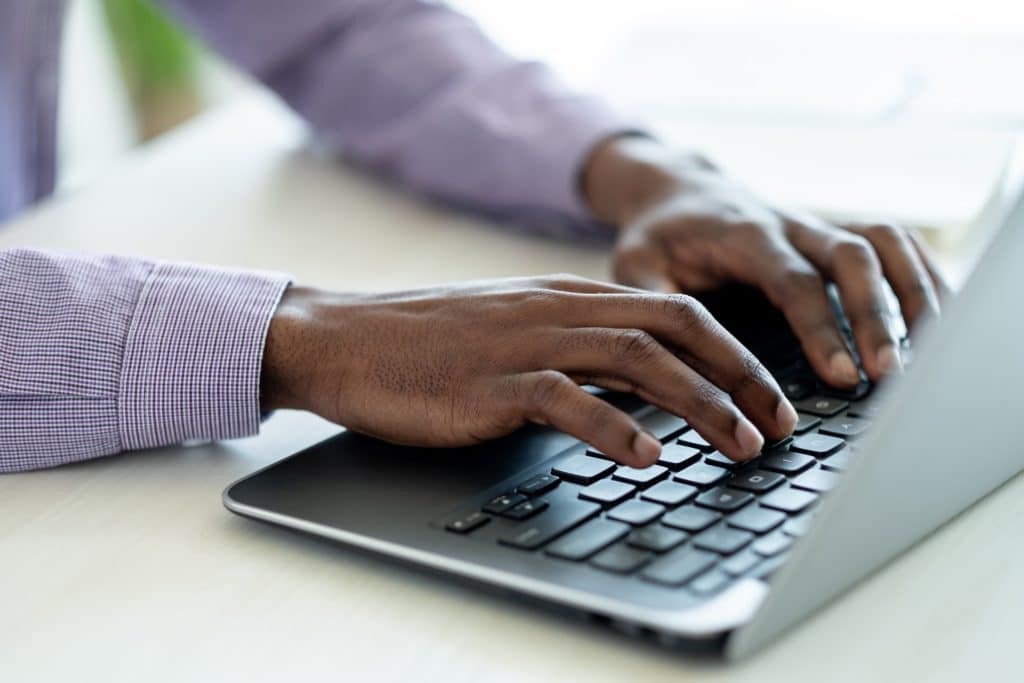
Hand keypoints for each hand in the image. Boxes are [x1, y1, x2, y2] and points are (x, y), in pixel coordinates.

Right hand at [260, 278, 797, 464]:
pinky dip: (617, 427)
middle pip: (676, 329)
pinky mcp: (492, 382)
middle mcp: (559, 310)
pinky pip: (569, 399)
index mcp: (570, 296)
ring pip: (638, 360)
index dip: (736, 353)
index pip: (677, 311)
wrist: (348, 338)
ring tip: (742, 444)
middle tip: (782, 423)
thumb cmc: (431, 344)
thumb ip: (579, 351)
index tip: (772, 396)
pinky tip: (649, 456)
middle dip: (742, 375)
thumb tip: (645, 391)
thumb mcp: (517, 331)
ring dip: (701, 403)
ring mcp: (527, 342)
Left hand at [583, 136, 951, 386]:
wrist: (679, 189)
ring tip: (930, 354)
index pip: (793, 280)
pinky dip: (922, 275)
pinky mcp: (834, 232)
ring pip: (885, 244)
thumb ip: (650, 297)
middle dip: (877, 316)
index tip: (841, 374)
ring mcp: (819, 225)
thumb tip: (667, 351)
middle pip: (853, 258)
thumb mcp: (635, 262)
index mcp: (745, 233)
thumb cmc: (658, 234)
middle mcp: (792, 224)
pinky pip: (894, 243)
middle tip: (889, 375)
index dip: (820, 326)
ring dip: (914, 293)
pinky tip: (938, 319)